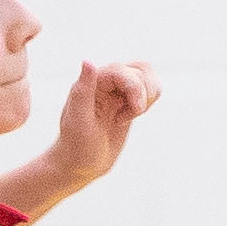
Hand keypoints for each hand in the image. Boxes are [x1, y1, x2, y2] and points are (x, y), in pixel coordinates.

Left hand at [39, 60, 160, 193]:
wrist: (81, 163)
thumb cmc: (76, 145)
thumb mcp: (79, 120)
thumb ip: (83, 90)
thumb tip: (88, 61)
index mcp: (92, 81)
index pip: (124, 70)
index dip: (134, 89)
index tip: (130, 114)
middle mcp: (105, 79)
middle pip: (141, 70)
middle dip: (141, 95)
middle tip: (125, 118)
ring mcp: (118, 88)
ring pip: (148, 75)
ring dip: (147, 97)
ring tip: (129, 115)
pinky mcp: (127, 99)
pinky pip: (149, 89)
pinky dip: (148, 102)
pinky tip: (130, 116)